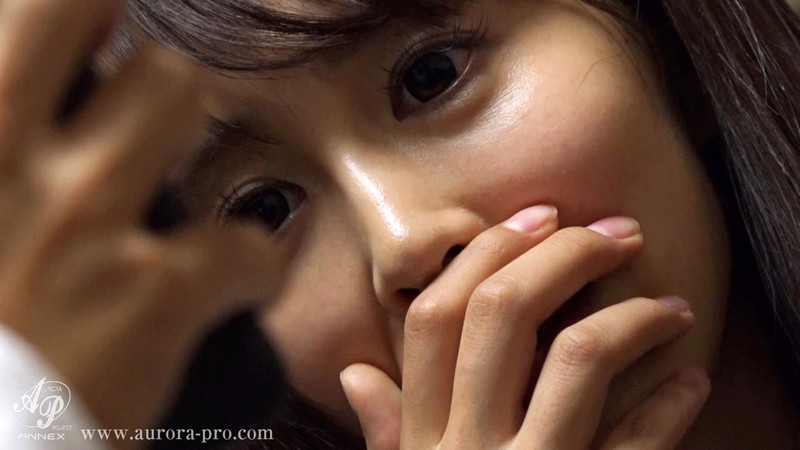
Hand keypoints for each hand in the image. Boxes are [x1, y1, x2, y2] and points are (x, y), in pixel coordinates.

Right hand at [0, 0, 284, 432]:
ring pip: (178, 93)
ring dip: (187, 131)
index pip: (31, 12)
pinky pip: (249, 246)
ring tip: (174, 181)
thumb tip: (26, 112)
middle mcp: (10, 162)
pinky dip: (255, 265)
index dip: (70, 7)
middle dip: (140, 54)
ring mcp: (85, 224)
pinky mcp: (151, 298)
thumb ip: (1, 149)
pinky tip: (237, 282)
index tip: (92, 17)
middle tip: (141, 92)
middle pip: (106, 25)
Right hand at [341, 207, 709, 448]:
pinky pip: (636, 447)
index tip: (535, 216)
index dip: (482, 254)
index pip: (433, 318)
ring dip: (633, 318)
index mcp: (422, 439)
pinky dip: (670, 408)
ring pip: (574, 360)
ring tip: (671, 305)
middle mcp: (465, 449)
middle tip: (613, 233)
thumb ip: (386, 433)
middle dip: (561, 256)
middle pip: (501, 314)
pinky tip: (690, 382)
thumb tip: (355, 372)